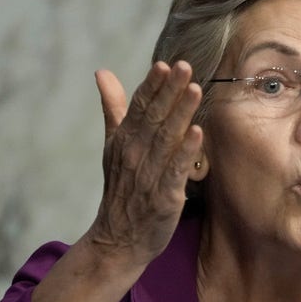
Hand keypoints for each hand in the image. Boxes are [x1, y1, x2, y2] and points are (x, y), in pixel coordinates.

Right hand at [88, 61, 203, 267]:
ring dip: (181, 113)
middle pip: (155, 117)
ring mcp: (148, 174)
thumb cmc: (121, 187)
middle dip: (169, 91)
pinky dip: (186, 151)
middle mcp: (134, 153)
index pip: (139, 106)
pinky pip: (175, 170)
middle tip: (185, 66)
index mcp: (124, 139)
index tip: (165, 63)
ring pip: (167, 139)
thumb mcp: (113, 144)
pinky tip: (198, 133)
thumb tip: (102, 72)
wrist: (119, 238)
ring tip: (194, 89)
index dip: (152, 85)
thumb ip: (113, 107)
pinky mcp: (163, 196)